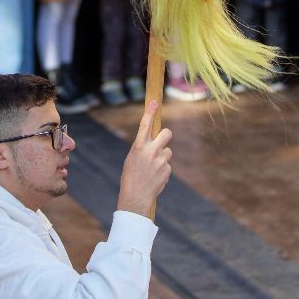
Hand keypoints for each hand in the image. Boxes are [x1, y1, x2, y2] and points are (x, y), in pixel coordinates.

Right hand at [116, 101, 172, 216]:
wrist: (136, 197)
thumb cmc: (131, 176)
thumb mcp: (132, 158)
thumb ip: (143, 148)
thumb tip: (155, 141)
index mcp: (138, 147)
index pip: (145, 125)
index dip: (150, 112)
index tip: (154, 102)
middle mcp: (151, 151)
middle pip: (167, 133)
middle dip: (165, 136)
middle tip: (160, 143)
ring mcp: (161, 161)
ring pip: (168, 152)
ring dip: (162, 157)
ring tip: (152, 168)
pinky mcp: (167, 170)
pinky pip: (167, 165)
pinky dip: (163, 169)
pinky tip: (154, 177)